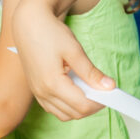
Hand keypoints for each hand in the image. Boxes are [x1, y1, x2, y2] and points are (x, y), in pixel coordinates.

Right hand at [14, 1, 109, 119]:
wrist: (28, 23)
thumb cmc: (50, 33)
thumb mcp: (74, 50)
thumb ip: (91, 72)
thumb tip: (109, 86)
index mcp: (52, 83)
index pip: (82, 105)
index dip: (99, 103)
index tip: (110, 93)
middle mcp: (42, 92)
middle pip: (74, 113)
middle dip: (92, 106)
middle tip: (103, 91)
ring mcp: (37, 93)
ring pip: (64, 115)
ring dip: (80, 108)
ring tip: (90, 90)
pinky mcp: (36, 90)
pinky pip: (54, 108)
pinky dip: (68, 106)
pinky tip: (76, 91)